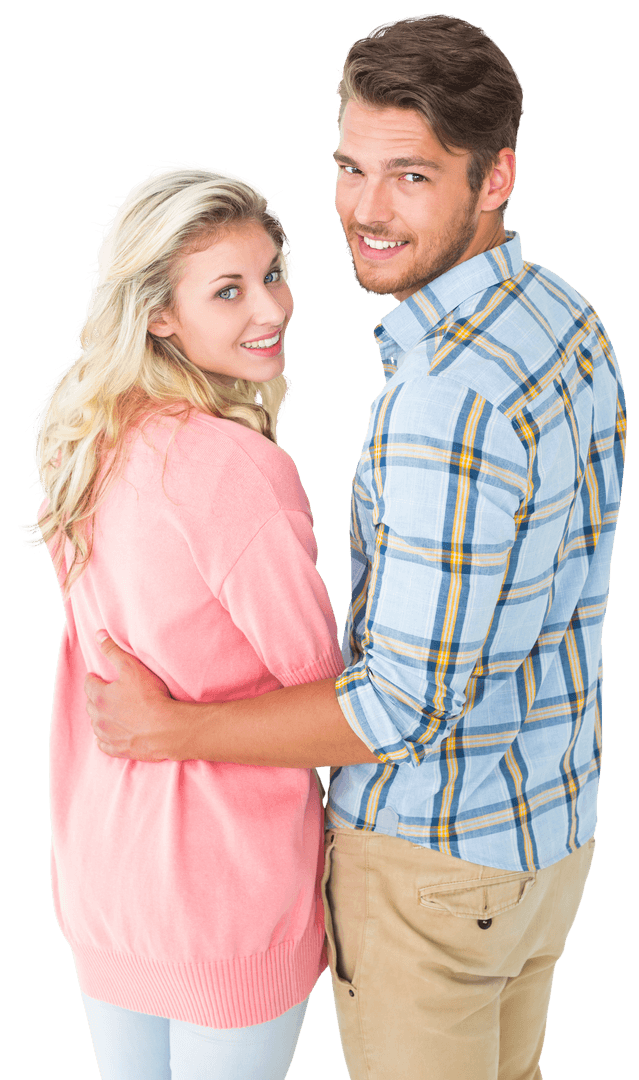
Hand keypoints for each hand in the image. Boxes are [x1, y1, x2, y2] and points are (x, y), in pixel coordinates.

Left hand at [85, 632, 177, 760]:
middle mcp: (99, 717)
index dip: (94, 678)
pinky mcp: (117, 749)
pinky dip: (104, 738)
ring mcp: (107, 735)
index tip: (98, 677)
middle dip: (96, 697)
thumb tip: (98, 635)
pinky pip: (103, 744)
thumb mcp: (132, 667)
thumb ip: (113, 650)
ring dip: (100, 718)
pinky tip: (110, 734)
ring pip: (96, 724)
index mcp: (100, 696)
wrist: (166, 729)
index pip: (89, 684)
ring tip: (110, 712)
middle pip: (91, 705)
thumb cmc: (150, 696)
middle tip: (106, 693)